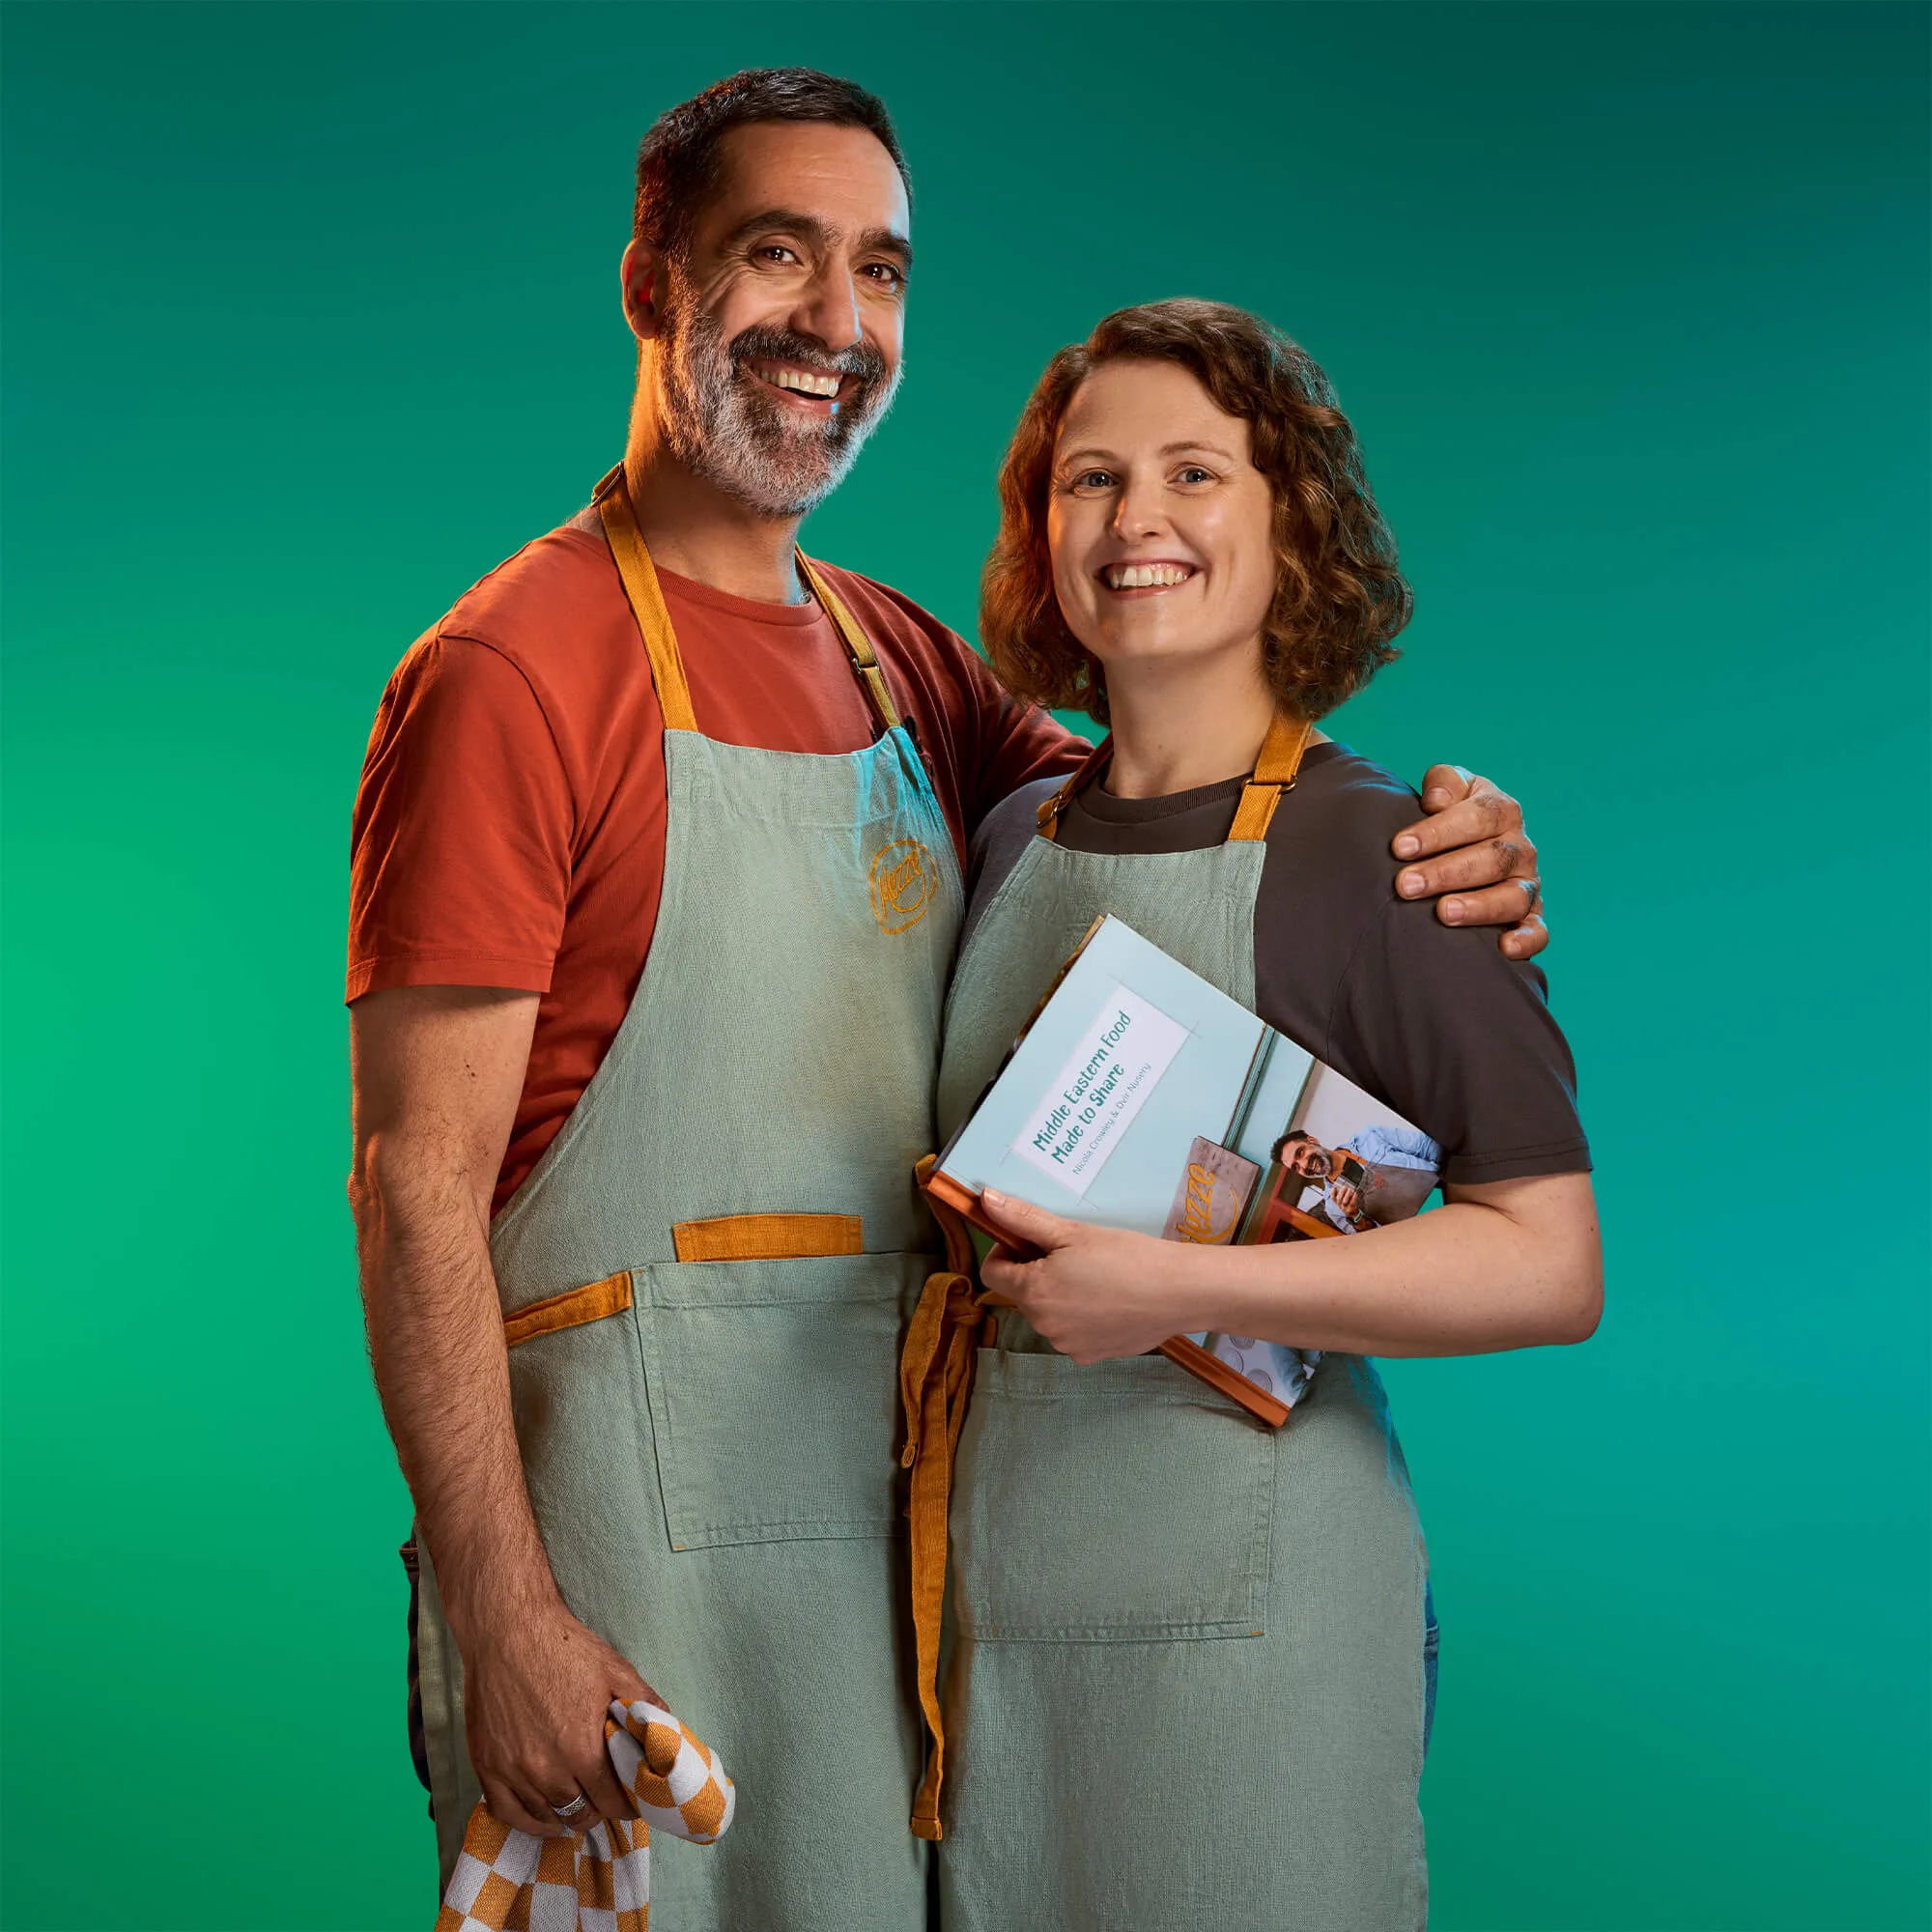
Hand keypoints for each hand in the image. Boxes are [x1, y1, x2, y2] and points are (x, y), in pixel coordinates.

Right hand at [460, 1597, 659, 1837]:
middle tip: (604, 1795)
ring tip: (580, 1803)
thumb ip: (643, 1701)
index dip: (627, 1804)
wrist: (507, 1631)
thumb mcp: (614, 1669)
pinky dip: (528, 1820)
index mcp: (581, 1750)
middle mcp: (545, 1770)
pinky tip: (543, 1814)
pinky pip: (507, 1813)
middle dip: (599, 1810)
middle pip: (580, 1815)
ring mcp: (512, 1771)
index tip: (632, 1798)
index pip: (611, 1802)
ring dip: (566, 1813)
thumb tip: (666, 1725)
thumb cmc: (563, 1648)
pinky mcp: (486, 1766)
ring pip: (545, 1816)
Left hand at [979, 1190, 1191, 1364]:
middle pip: (1023, 1292)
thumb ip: (1023, 1218)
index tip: (1035, 1240)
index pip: (992, 1272)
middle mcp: (1042, 1324)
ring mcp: (1066, 1345)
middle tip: (1076, 1255)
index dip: (1007, 1251)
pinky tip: (1110, 1301)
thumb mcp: (1072, 1232)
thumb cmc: (1126, 1257)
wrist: (1178, 1293)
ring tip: (1098, 1278)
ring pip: (1048, 1313)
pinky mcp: (1089, 1356)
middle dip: (1039, 1272)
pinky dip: (1082, 1317)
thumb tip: (984, 1199)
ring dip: (1060, 1296)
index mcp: (1033, 1291)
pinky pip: (1072, 1332)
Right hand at [1328, 1179, 1361, 1220]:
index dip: (1332, 1192)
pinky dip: (1354, 1197)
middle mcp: (1340, 1206)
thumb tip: (1340, 1186)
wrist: (1353, 1215)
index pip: (1333, 1198)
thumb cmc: (1348, 1206)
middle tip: (1345, 1187)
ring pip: (1345, 1201)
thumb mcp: (1342, 1203)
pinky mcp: (1351, 1208)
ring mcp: (1346, 1207)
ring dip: (1347, 1194)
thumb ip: (1340, 1196)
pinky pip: (1352, 1202)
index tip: (1334, 1187)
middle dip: (1342, 1191)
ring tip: (1350, 1189)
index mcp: (1337, 1203)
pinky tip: (1355, 1193)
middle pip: (1339, 1198)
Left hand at [1392, 766, 1545, 959]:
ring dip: (1479, 906)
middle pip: (1491, 859)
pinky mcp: (1530, 916)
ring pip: (1513, 896)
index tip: (1399, 847)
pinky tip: (1503, 949)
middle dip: (1445, 872)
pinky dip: (1526, 940)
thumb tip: (1435, 800)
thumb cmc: (1448, 818)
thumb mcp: (1447, 789)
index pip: (1477, 816)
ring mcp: (1527, 883)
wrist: (1463, 847)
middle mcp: (1520, 847)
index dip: (1439, 831)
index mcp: (1502, 810)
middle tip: (1405, 885)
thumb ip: (1443, 782)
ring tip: (1443, 913)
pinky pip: (1537, 930)